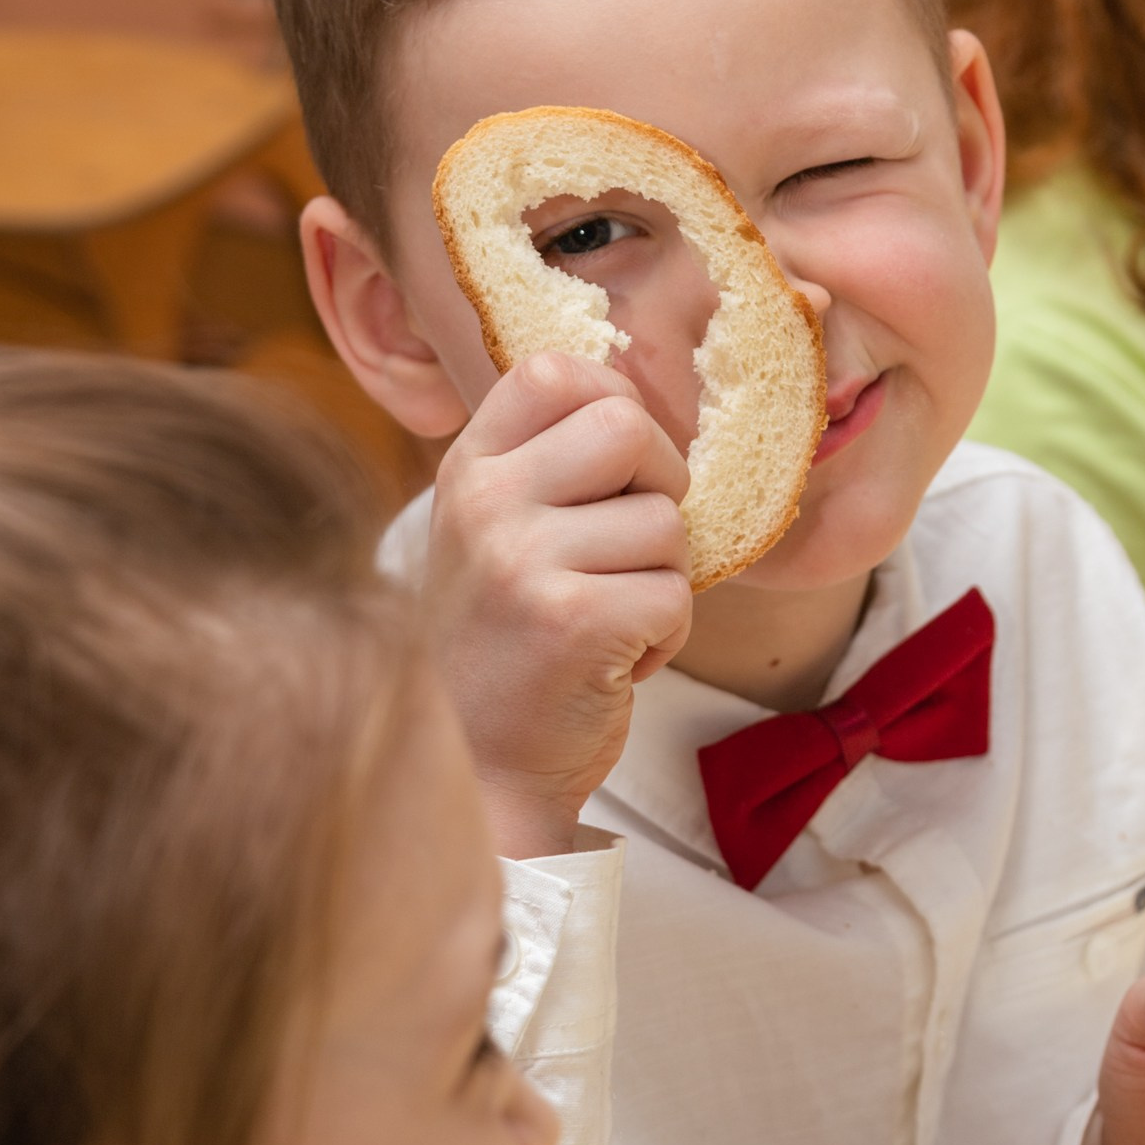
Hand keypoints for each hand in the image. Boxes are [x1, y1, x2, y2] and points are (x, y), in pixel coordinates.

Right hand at [425, 351, 693, 854]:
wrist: (476, 772)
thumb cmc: (507, 647)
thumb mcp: (494, 534)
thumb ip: (547, 466)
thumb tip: (636, 402)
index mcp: (468, 470)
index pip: (557, 372)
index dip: (614, 410)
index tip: (615, 471)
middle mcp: (486, 504)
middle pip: (630, 427)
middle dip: (660, 488)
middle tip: (628, 550)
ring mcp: (525, 561)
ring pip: (667, 521)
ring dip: (662, 578)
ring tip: (605, 620)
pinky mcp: (574, 621)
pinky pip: (676, 593)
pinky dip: (666, 635)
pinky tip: (613, 661)